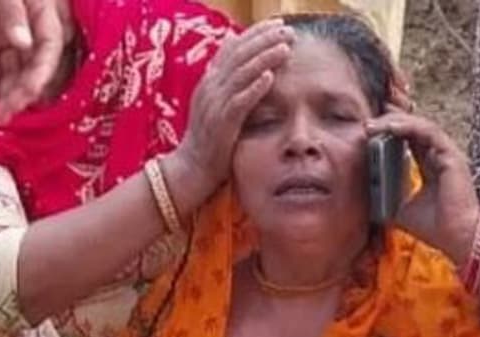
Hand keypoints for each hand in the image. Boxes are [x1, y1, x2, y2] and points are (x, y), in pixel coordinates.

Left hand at [0, 0, 64, 124]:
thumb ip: (12, 10)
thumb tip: (23, 44)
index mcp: (41, 7)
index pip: (50, 44)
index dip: (42, 71)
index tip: (28, 93)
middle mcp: (30, 23)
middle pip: (33, 62)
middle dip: (22, 90)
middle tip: (7, 113)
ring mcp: (9, 31)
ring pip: (13, 69)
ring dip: (5, 93)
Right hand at [165, 20, 294, 209]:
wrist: (192, 168)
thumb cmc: (210, 138)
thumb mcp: (217, 104)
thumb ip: (229, 82)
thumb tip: (244, 59)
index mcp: (210, 80)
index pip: (233, 47)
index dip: (255, 33)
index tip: (276, 24)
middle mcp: (210, 87)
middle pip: (239, 54)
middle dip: (264, 40)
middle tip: (287, 31)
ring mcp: (215, 104)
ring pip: (241, 73)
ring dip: (264, 58)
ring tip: (285, 47)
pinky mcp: (222, 123)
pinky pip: (240, 101)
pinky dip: (255, 87)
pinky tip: (271, 77)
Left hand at [364, 111, 479, 264]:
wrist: (456, 239)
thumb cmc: (435, 227)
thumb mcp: (402, 209)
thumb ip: (389, 195)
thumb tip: (368, 191)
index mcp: (431, 166)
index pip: (409, 140)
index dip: (390, 131)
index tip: (368, 131)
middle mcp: (440, 156)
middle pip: (413, 128)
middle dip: (389, 121)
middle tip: (367, 124)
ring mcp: (447, 154)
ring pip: (420, 125)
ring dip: (395, 122)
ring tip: (373, 125)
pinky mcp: (451, 155)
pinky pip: (429, 131)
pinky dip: (409, 126)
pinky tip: (391, 127)